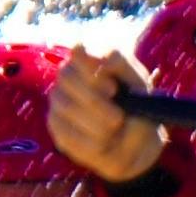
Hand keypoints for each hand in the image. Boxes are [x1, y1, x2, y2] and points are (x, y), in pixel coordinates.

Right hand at [45, 47, 169, 183]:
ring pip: (66, 106)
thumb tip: (106, 57)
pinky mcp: (55, 125)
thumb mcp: (140, 87)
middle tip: (118, 118)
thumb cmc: (137, 108)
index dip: (90, 67)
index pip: (79, 51)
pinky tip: (104, 145)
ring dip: (95, 124)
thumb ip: (124, 68)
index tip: (111, 89)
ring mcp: (58, 99)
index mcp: (91, 60)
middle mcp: (69, 76)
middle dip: (95, 101)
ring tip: (115, 131)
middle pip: (67, 77)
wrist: (135, 143)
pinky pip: (65, 132)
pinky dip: (89, 142)